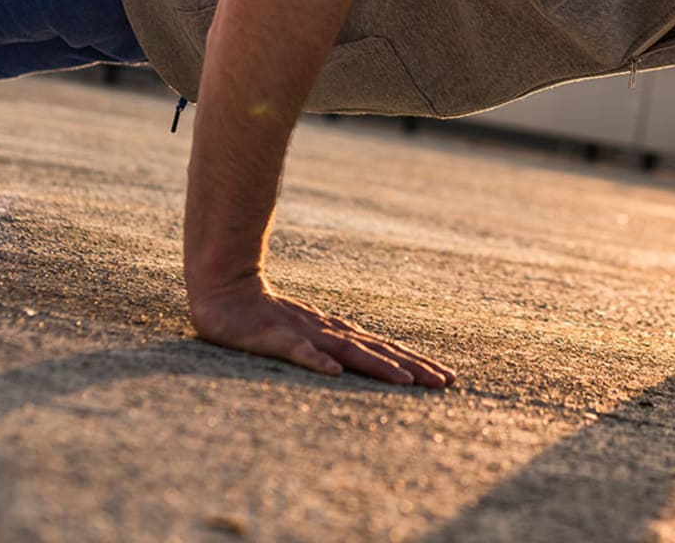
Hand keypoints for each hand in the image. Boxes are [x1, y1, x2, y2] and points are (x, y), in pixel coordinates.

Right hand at [189, 278, 455, 387]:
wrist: (228, 293)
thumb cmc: (267, 319)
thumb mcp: (306, 337)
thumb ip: (330, 349)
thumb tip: (356, 367)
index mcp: (338, 334)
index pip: (385, 350)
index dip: (416, 364)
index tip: (445, 378)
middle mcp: (330, 332)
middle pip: (379, 351)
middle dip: (414, 367)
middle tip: (446, 381)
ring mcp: (306, 334)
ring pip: (350, 351)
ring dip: (380, 366)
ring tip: (407, 381)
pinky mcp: (279, 338)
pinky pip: (301, 352)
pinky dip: (318, 360)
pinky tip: (334, 372)